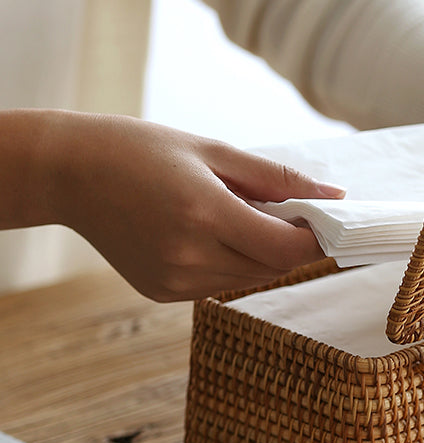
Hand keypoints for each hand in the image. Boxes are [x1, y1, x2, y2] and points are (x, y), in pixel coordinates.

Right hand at [38, 112, 344, 300]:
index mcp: (205, 215)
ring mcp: (174, 281)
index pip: (288, 249)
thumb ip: (278, 178)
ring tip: (239, 215)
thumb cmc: (142, 150)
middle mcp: (190, 257)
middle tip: (288, 210)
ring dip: (263, 254)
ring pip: (250, 279)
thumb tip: (333, 197)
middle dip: (293, 243)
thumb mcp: (214, 151)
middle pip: (274, 267)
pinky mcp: (164, 293)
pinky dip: (232, 263)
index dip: (318, 239)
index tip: (329, 220)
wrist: (71, 174)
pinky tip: (210, 233)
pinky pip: (220, 284)